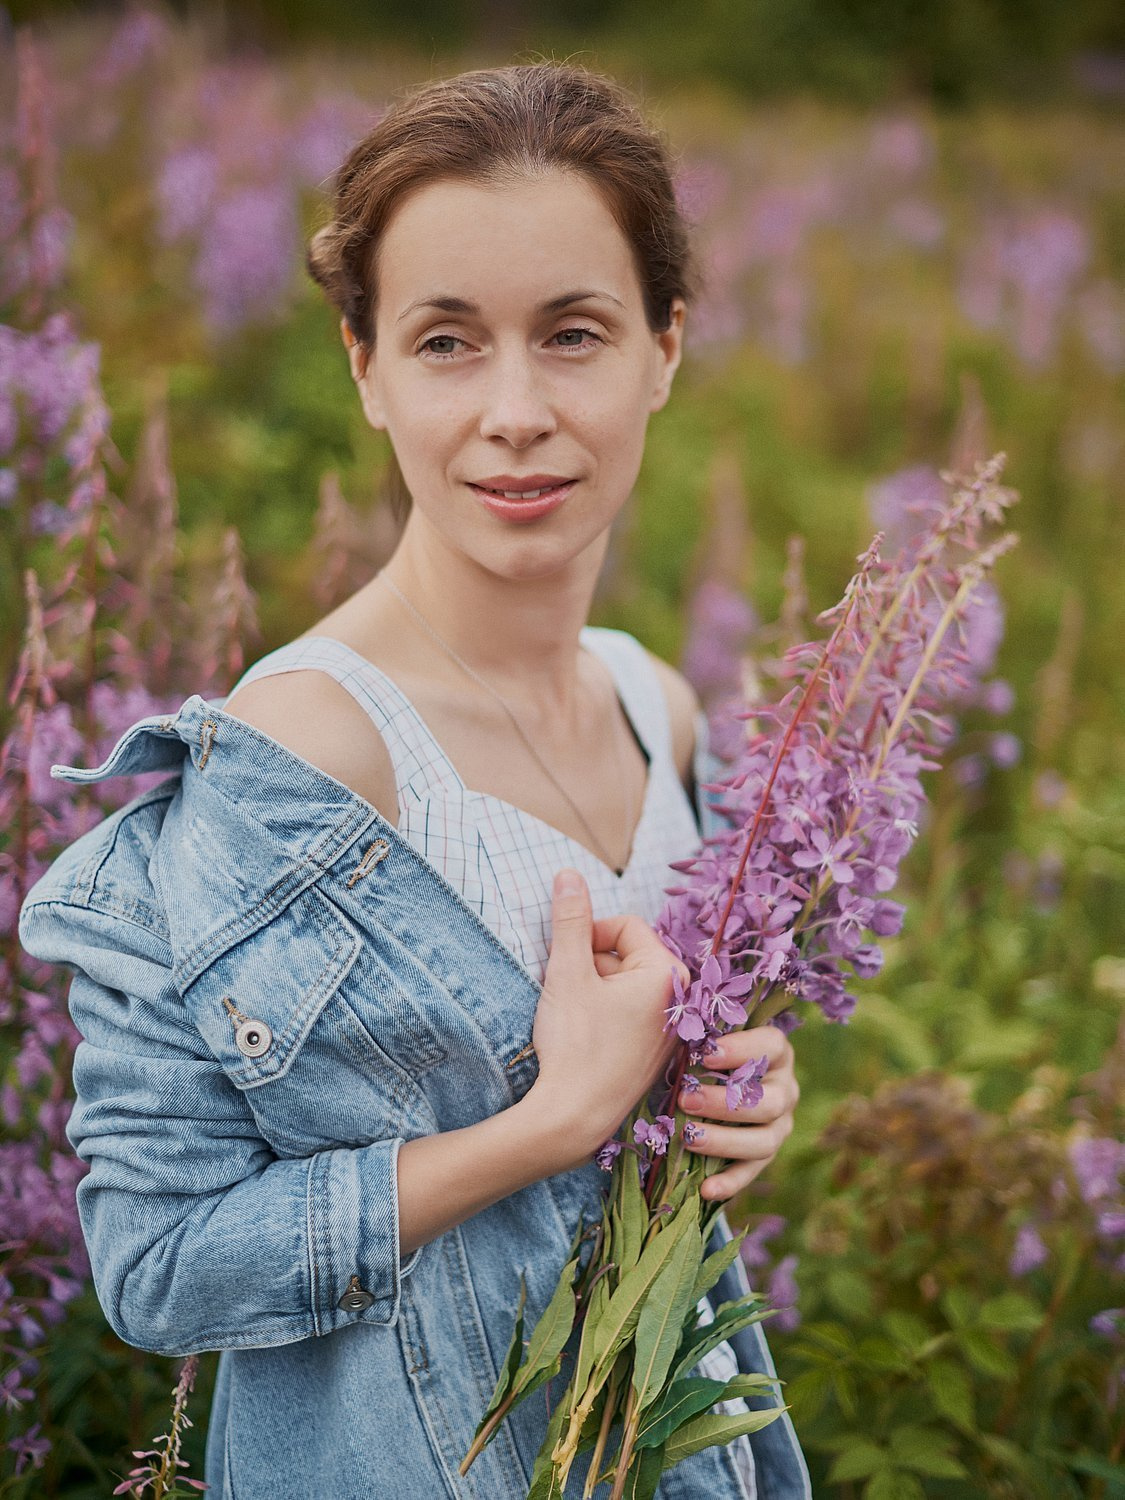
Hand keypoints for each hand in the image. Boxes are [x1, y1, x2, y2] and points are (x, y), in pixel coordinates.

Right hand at [529, 868, 687, 1161]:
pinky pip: (634, 1013)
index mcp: (668, 973)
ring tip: (577, 1018)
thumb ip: (569, 919)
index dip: (588, 935)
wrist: (575, 1118)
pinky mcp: (661, 1051)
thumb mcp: (567, 972)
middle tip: (569, 993)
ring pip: (628, 984)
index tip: (566, 962)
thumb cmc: (574, 1044)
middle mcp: (682, 998)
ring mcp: (674, 1028)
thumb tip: (568, 873)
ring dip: (598, 990)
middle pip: (628, 953)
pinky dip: (609, 1015)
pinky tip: (590, 1038)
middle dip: (592, 965)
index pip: (625, 925)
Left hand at [677, 1025, 798, 1200]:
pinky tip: (706, 1190)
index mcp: (775, 1052)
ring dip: (725, 1140)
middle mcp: (785, 1088)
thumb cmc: (702, 1054)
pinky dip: (730, 1182)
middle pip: (767, 1101)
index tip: (706, 1053)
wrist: (711, 1086)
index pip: (772, 1046)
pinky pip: (753, 1171)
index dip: (742, 1049)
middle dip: (725, 1103)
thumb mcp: (705, 1038)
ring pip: (764, 1139)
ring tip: (689, 1138)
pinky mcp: (766, 1154)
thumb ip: (700, 1027)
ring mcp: (780, 1124)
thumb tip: (681, 1003)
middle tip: (686, 1100)